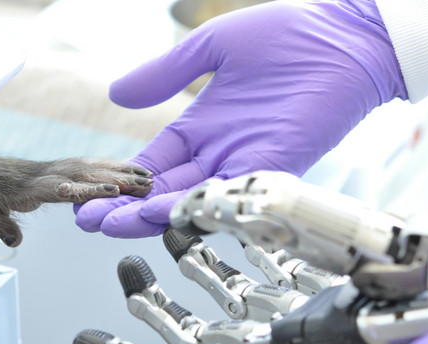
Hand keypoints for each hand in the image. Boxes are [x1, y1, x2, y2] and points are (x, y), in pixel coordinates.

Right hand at [74, 0, 405, 237]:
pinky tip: (159, 212)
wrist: (342, 34)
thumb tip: (115, 93)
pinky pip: (227, 194)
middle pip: (162, 189)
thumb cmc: (284, 35)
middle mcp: (217, 153)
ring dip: (149, 214)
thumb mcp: (211, 50)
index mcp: (200, 128)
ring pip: (189, 199)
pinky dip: (193, 204)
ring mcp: (243, 163)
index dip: (119, 180)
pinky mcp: (272, 167)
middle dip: (123, 207)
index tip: (87, 195)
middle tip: (85, 222)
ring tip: (109, 224)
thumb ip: (166, 74)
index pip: (152, 163)